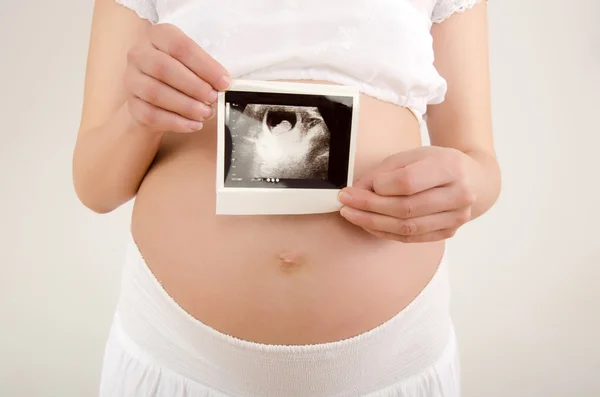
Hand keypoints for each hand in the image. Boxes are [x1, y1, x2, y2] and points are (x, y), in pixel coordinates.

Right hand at [123, 23, 230, 132]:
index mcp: (158, 36)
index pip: (181, 47)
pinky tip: (193, 125)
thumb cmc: (180, 74)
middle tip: (213, 99)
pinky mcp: (131, 104)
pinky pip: (151, 115)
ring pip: (155, 93)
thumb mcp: (193, 63)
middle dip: (194, 86)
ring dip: (186, 106)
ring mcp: (132, 79)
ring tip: (205, 113)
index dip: (205, 66)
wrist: (154, 95)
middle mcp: (139, 54)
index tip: (224, 82)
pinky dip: (176, 122)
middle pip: (164, 68)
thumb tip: (223, 84)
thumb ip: (206, 70)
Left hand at [338, 146, 477, 242]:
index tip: (355, 188)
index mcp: (450, 167)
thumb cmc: (437, 164)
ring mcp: (457, 218)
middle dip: (368, 208)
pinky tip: (368, 224)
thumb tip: (357, 191)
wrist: (473, 179)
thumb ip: (384, 172)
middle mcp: (459, 195)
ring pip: (406, 228)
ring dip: (373, 223)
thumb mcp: (411, 156)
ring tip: (351, 215)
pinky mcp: (449, 233)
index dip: (378, 188)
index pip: (408, 182)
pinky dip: (386, 233)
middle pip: (405, 208)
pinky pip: (411, 238)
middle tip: (345, 203)